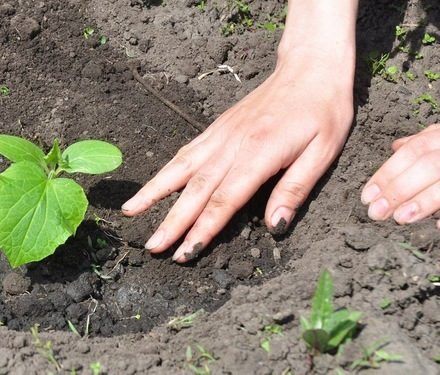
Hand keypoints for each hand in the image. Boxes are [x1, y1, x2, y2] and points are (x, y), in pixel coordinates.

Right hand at [121, 57, 354, 261]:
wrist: (309, 69)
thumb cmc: (322, 111)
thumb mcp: (322, 152)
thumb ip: (295, 189)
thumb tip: (275, 226)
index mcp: (258, 154)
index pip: (224, 200)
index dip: (203, 230)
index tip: (185, 252)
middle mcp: (231, 145)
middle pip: (195, 190)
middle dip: (172, 221)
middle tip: (152, 246)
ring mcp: (219, 135)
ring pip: (180, 168)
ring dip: (154, 193)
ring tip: (130, 212)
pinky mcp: (216, 128)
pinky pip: (185, 152)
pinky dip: (165, 170)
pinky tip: (153, 185)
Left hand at [362, 124, 439, 228]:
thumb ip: (421, 142)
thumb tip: (397, 146)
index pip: (412, 151)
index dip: (388, 173)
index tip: (366, 196)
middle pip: (427, 166)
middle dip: (398, 190)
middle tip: (376, 212)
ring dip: (423, 202)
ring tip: (400, 218)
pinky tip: (437, 226)